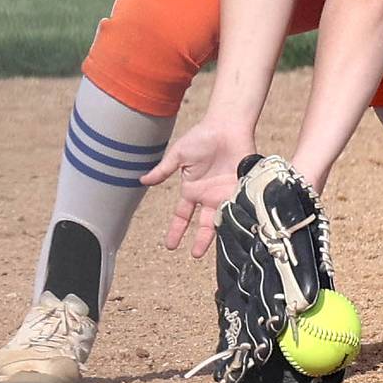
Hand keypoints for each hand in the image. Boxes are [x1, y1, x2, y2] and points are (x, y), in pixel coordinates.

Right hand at [140, 121, 254, 258]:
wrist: (227, 126)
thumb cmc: (202, 136)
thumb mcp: (179, 154)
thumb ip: (163, 170)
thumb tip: (142, 181)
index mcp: (192, 189)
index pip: (182, 216)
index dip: (176, 230)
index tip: (170, 246)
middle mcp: (208, 195)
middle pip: (203, 223)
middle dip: (200, 240)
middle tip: (195, 256)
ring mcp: (224, 193)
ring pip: (221, 220)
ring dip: (217, 235)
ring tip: (216, 248)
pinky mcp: (240, 188)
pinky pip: (238, 207)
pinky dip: (237, 219)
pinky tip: (236, 232)